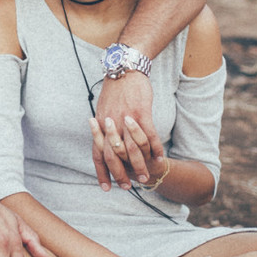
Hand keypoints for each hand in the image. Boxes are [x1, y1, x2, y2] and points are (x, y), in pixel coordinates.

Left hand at [93, 72, 158, 189]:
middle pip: (114, 155)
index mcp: (100, 125)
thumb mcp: (102, 108)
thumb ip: (102, 126)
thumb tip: (102, 140)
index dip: (101, 172)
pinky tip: (159, 157)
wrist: (124, 68)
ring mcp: (126, 119)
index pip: (97, 153)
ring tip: (145, 178)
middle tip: (126, 187)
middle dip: (120, 174)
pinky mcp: (141, 112)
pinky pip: (149, 135)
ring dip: (140, 166)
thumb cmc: (114, 89)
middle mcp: (110, 124)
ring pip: (132, 148)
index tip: (105, 188)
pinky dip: (154, 148)